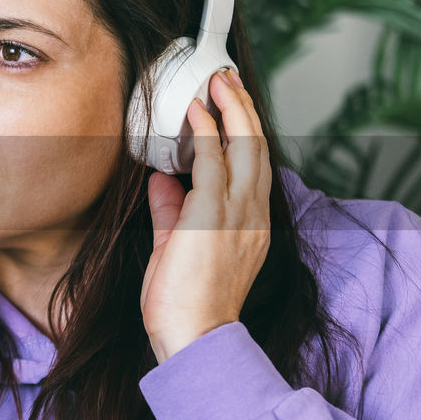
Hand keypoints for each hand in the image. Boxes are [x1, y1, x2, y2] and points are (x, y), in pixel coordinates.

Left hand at [140, 70, 270, 363]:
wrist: (194, 339)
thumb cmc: (186, 304)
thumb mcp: (175, 247)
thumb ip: (171, 211)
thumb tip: (163, 180)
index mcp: (250, 224)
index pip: (254, 166)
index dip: (244, 131)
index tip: (230, 105)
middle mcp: (252, 215)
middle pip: (257, 147)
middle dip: (243, 108)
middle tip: (227, 80)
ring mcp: (238, 215)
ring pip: (245, 147)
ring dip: (231, 109)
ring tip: (218, 82)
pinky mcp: (213, 217)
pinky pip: (214, 163)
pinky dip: (206, 133)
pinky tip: (197, 112)